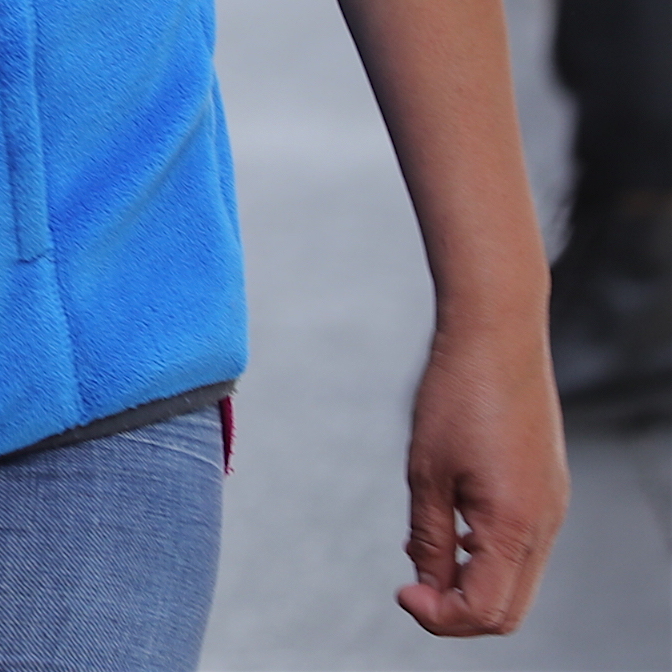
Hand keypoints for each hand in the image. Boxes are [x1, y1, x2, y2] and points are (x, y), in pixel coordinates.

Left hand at [396, 316, 564, 634]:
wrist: (498, 338)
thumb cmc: (456, 396)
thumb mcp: (426, 472)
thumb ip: (428, 537)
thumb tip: (425, 583)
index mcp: (513, 526)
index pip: (485, 610)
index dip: (439, 615)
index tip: (402, 590)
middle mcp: (544, 525)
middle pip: (508, 609)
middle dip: (457, 611)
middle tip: (412, 587)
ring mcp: (552, 509)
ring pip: (518, 581)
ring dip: (471, 583)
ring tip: (423, 554)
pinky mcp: (548, 492)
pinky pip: (523, 548)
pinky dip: (487, 557)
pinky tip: (451, 530)